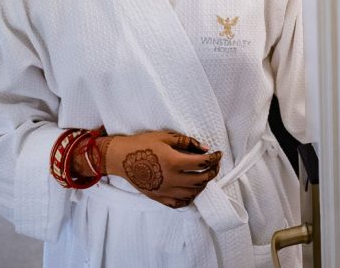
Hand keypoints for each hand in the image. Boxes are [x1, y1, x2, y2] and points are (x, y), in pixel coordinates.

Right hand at [81, 131, 222, 208]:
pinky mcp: (159, 198)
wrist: (120, 158)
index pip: (203, 163)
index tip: (218, 154)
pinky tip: (191, 189)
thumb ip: (187, 142)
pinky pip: (180, 203)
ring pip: (193, 193)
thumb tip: (205, 148)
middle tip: (214, 164)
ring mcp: (165, 191)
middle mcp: (172, 179)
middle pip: (201, 180)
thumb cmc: (142, 143)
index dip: (215, 158)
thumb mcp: (165, 137)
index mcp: (174, 161)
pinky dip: (190, 197)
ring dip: (203, 184)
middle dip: (212, 171)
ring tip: (204, 175)